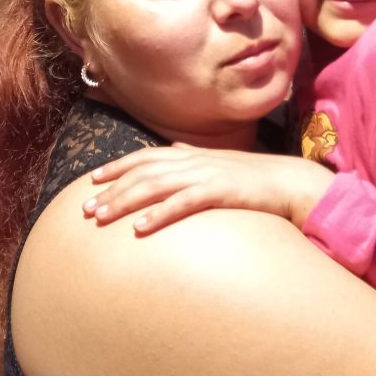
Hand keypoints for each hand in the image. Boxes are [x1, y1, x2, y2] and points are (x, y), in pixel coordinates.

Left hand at [83, 144, 333, 234]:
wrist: (290, 182)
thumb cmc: (255, 177)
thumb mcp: (220, 162)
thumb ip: (195, 155)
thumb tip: (176, 146)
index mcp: (192, 154)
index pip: (145, 157)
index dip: (117, 167)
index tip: (92, 180)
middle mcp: (193, 160)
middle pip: (141, 172)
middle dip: (111, 190)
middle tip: (85, 209)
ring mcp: (205, 175)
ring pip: (154, 186)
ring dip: (124, 201)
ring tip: (101, 218)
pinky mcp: (219, 192)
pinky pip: (182, 203)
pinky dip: (158, 215)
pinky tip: (139, 229)